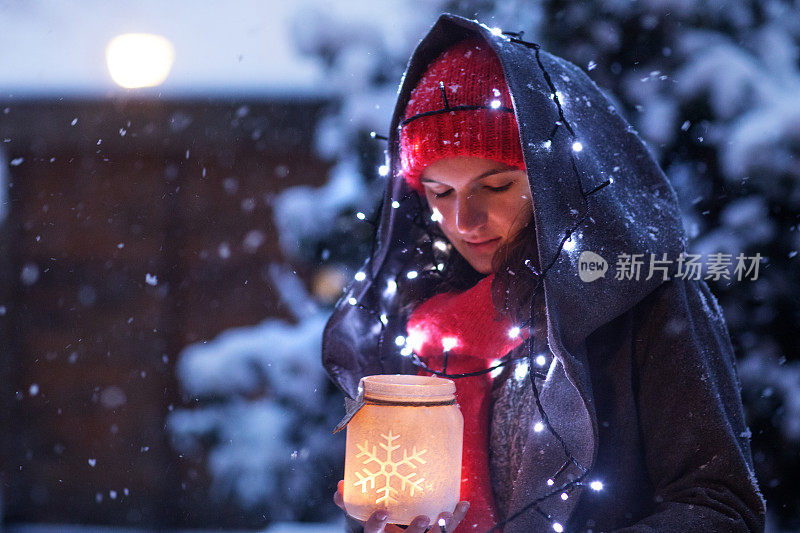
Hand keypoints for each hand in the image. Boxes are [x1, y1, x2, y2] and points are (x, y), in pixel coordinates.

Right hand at [334, 480, 469, 531]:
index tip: (382, 512)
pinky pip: (448, 531)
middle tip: (423, 517)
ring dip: (442, 526)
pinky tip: (463, 502)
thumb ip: (351, 504)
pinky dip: (456, 517)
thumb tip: (340, 485)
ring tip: (446, 511)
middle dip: (416, 531)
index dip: (376, 525)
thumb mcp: (364, 519)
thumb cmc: (380, 528)